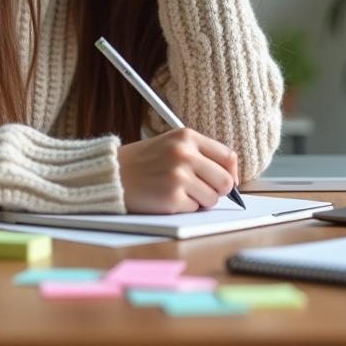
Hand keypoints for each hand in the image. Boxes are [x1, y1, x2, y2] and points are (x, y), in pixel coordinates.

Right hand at [116, 128, 238, 213]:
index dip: (231, 173)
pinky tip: (168, 198)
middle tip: (202, 190)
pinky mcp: (172, 198)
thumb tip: (231, 178)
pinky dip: (185, 207)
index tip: (228, 181)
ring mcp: (179, 176)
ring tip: (180, 192)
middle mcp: (185, 154)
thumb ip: (200, 154)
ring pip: (212, 198)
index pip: (228, 156)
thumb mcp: (172, 145)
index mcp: (187, 137)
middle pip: (225, 181)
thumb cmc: (143, 162)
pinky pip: (194, 208)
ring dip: (200, 200)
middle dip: (217, 190)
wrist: (113, 174)